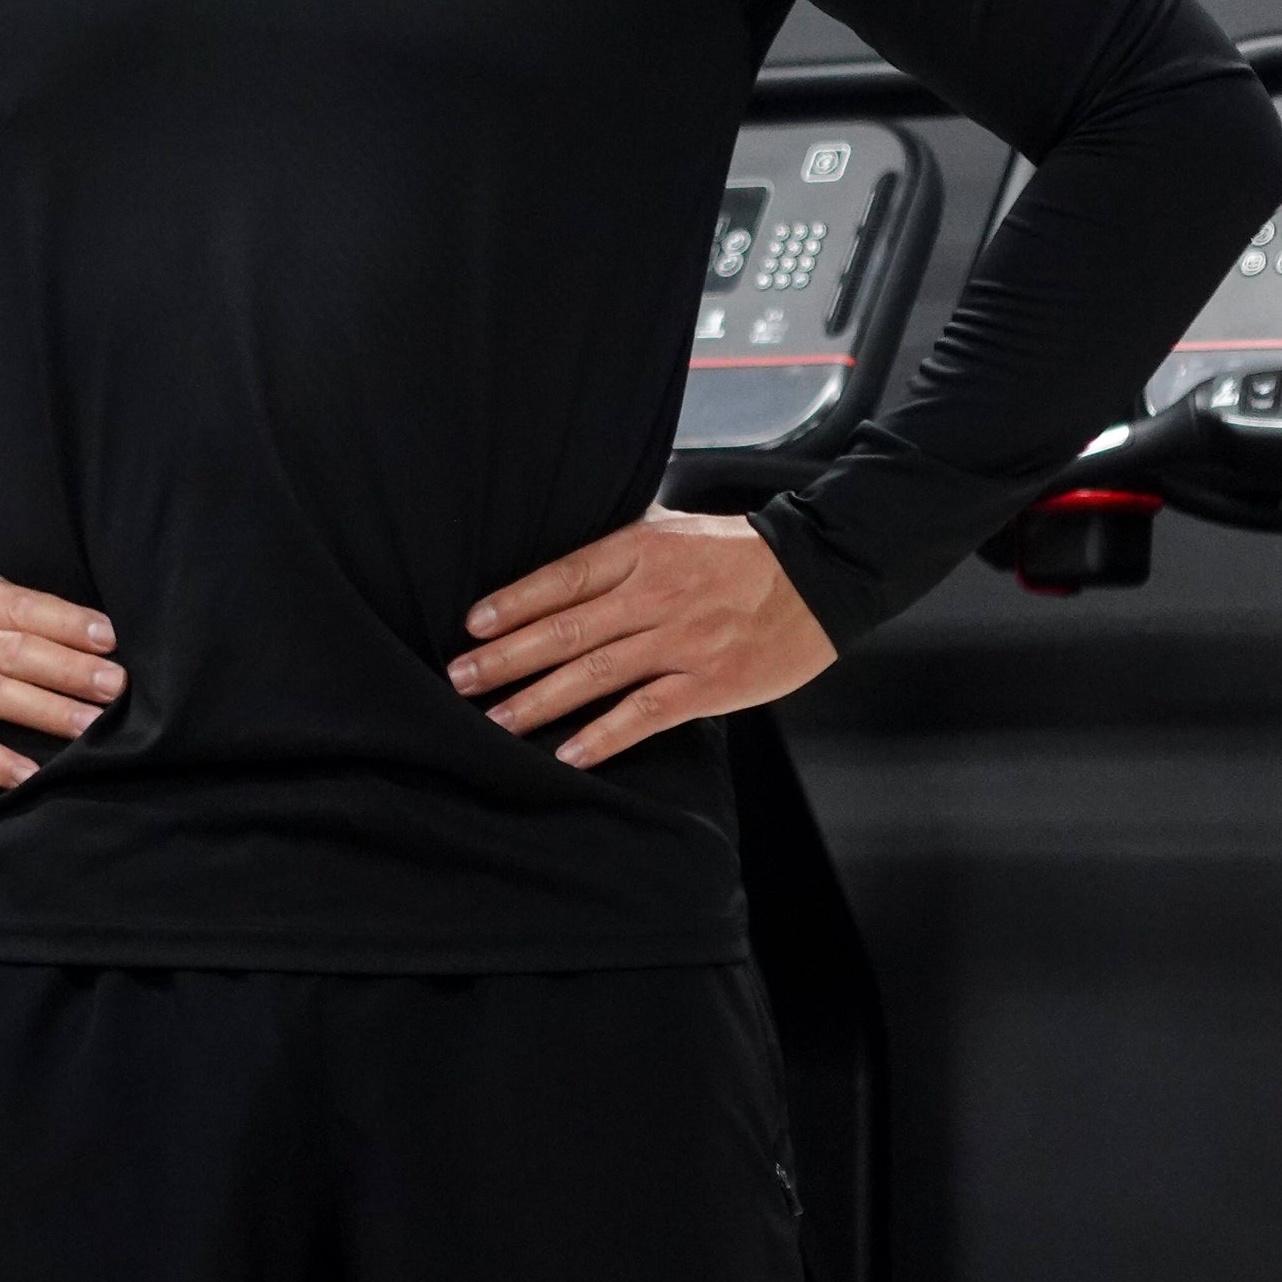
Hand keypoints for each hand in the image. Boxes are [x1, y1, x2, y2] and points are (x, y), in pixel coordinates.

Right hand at [0, 565, 125, 789]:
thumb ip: (8, 602)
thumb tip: (85, 614)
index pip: (22, 607)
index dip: (68, 621)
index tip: (111, 638)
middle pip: (16, 651)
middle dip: (71, 669)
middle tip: (116, 686)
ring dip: (46, 711)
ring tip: (89, 726)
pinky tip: (28, 774)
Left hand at [445, 505, 834, 768]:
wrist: (821, 575)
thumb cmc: (740, 553)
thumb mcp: (674, 526)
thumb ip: (622, 541)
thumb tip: (565, 547)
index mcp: (640, 550)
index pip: (562, 577)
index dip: (513, 602)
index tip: (471, 625)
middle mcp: (653, 594)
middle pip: (566, 629)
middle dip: (507, 657)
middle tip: (461, 679)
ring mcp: (680, 640)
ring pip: (595, 673)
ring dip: (539, 700)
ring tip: (497, 721)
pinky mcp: (708, 683)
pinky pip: (646, 713)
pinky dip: (605, 735)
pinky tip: (569, 755)